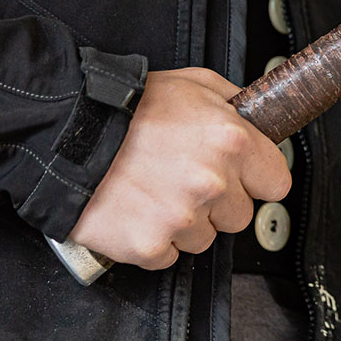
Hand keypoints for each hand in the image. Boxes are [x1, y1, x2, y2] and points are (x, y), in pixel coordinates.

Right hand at [70, 68, 290, 269]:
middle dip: (219, 203)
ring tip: (156, 192)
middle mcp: (212, 183)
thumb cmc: (127, 107)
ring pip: (206, 239)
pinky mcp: (149, 245)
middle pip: (240, 216)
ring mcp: (181, 218)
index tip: (242, 177)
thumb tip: (260, 120)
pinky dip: (154, 240)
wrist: (63, 131)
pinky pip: (169, 256)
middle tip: (184, 179)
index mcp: (232, 142)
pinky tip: (139, 211)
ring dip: (186, 223)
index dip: (257, 179)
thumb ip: (236, 104)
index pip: (276, 183)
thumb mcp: (194, 84)